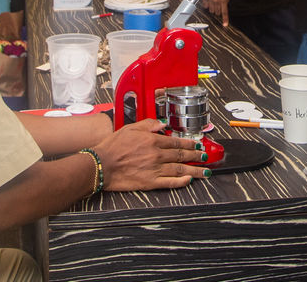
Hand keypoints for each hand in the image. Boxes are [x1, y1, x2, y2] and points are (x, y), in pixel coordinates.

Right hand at [93, 119, 208, 190]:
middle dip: (196, 156)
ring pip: (180, 169)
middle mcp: (156, 154)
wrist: (101, 164)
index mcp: (152, 140)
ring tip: (204, 171)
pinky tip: (188, 180)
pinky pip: (170, 182)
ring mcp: (154, 169)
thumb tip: (161, 124)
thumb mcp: (129, 128)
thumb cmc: (112, 147)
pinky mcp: (150, 182)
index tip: (197, 145)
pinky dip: (181, 181)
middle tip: (205, 156)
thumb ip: (147, 124)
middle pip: (181, 155)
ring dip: (194, 169)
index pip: (176, 142)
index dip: (189, 144)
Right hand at [203, 0, 229, 25]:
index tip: (225, 24)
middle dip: (218, 11)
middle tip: (219, 6)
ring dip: (213, 8)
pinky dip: (207, 5)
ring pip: (211, 10)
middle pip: (217, 12)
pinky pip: (205, 5)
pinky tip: (209, 0)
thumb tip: (225, 5)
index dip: (225, 19)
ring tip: (214, 2)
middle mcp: (216, 0)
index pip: (224, 12)